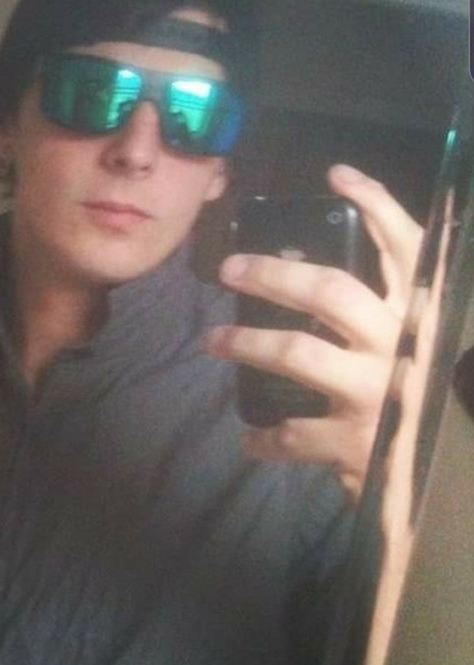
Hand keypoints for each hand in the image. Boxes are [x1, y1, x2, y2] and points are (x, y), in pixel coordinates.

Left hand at [205, 164, 423, 501]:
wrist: (458, 489)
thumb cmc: (436, 414)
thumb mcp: (429, 354)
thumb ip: (396, 319)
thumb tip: (331, 287)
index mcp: (427, 317)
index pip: (408, 248)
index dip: (375, 204)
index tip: (337, 175)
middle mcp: (408, 346)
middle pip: (330, 290)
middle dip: (272, 275)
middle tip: (230, 269)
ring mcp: (381, 393)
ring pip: (296, 351)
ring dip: (247, 344)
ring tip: (215, 342)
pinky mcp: (358, 442)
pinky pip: (291, 430)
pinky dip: (265, 436)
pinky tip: (252, 440)